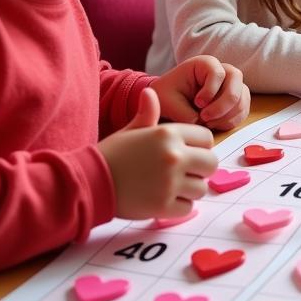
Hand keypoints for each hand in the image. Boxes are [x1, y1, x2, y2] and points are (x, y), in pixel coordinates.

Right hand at [99, 87, 217, 219]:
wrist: (89, 182)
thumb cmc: (112, 154)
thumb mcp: (131, 130)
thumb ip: (148, 114)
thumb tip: (150, 93)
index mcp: (168, 134)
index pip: (207, 139)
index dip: (199, 147)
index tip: (187, 153)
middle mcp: (174, 156)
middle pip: (211, 164)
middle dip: (200, 169)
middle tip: (183, 173)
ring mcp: (170, 182)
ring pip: (201, 188)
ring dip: (189, 190)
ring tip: (170, 187)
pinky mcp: (163, 206)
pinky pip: (188, 208)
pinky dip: (178, 207)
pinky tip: (163, 200)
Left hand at [151, 55, 249, 131]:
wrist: (169, 103)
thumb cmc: (167, 97)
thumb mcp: (168, 102)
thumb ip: (184, 112)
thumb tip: (201, 122)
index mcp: (204, 64)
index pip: (218, 72)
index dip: (210, 90)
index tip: (197, 103)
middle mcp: (223, 71)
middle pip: (236, 82)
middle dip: (223, 104)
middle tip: (205, 118)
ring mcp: (232, 86)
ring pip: (241, 98)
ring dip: (227, 115)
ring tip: (207, 123)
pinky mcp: (237, 101)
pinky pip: (242, 111)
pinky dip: (230, 121)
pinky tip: (214, 125)